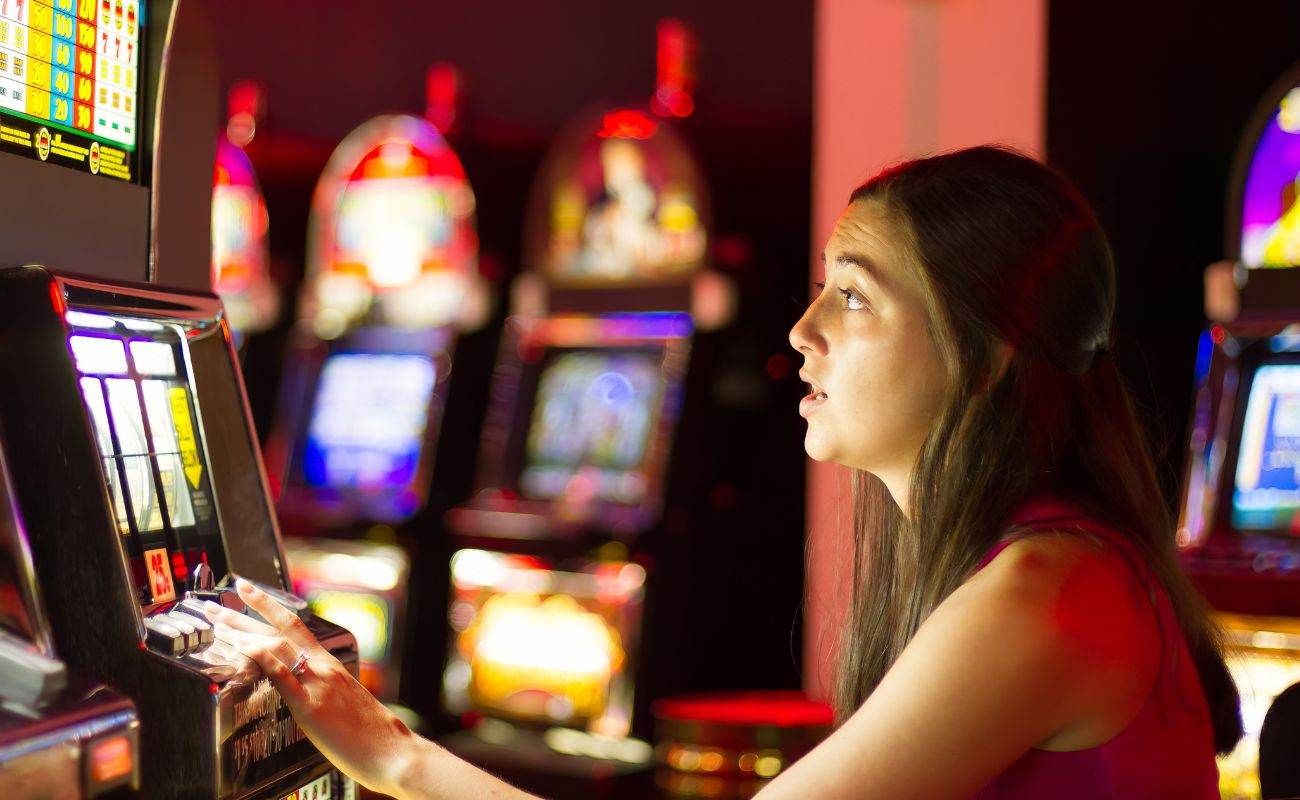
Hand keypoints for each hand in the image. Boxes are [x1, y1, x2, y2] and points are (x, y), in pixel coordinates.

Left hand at [202, 578, 420, 794]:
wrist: (390, 749)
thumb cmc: (368, 733)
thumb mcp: (341, 699)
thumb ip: (319, 687)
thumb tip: (297, 686)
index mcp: (329, 664)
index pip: (294, 625)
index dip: (267, 606)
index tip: (245, 591)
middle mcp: (323, 666)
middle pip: (279, 631)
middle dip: (243, 616)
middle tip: (215, 606)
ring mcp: (317, 684)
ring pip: (277, 647)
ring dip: (243, 632)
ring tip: (217, 623)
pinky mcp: (311, 706)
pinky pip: (284, 676)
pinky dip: (263, 658)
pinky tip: (244, 648)